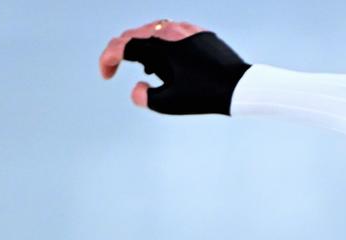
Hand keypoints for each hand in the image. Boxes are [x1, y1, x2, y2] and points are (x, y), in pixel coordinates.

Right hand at [98, 20, 249, 115]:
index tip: (106, 75)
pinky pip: (172, 33)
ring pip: (153, 31)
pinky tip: (169, 62)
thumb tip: (137, 90)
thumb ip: (145, 97)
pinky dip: (162, 45)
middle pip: (134, 35)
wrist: (239, 85)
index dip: (107, 59)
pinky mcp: (199, 33)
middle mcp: (169, 32)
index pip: (121, 46)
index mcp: (157, 46)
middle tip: (117, 69)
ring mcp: (185, 29)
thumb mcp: (168, 103)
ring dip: (142, 47)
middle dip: (122, 52)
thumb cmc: (204, 95)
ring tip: (146, 69)